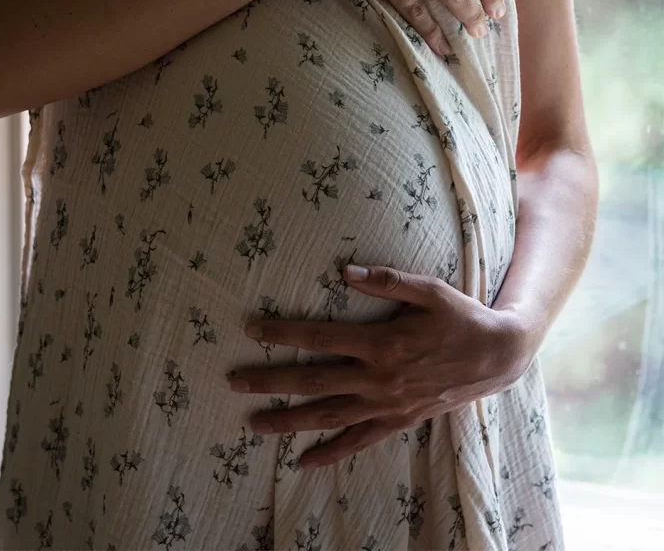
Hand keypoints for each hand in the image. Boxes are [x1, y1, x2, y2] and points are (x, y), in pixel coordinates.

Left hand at [228, 265, 534, 469]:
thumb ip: (386, 281)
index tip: (251, 329)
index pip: (320, 336)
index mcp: (382, 342)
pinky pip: (359, 442)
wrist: (497, 356)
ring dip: (289, 421)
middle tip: (235, 382)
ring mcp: (388, 405)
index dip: (283, 332)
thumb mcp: (428, 289)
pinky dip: (331, 453)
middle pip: (314, 380)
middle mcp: (379, 378)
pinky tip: (305, 461)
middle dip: (271, 381)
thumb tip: (344, 272)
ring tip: (254, 424)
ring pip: (329, 416)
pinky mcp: (399, 421)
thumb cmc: (460, 316)